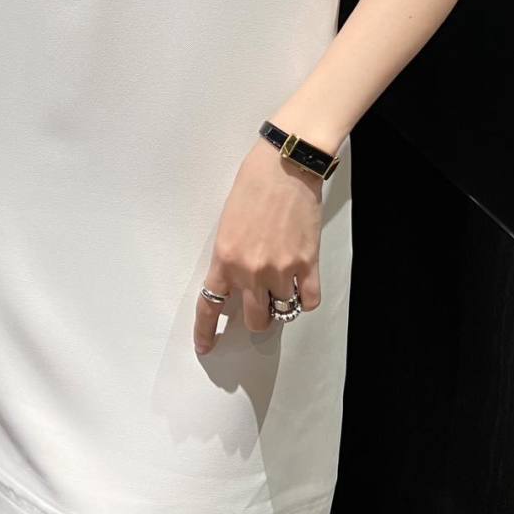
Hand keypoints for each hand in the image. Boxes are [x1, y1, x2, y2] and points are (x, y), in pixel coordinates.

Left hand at [194, 135, 322, 354]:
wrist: (285, 166)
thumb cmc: (253, 186)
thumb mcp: (228, 224)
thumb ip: (230, 256)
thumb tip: (238, 281)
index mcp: (224, 259)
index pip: (210, 307)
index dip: (206, 332)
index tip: (205, 347)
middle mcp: (250, 271)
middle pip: (254, 320)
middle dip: (257, 317)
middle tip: (261, 304)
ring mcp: (281, 270)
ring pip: (282, 311)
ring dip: (282, 305)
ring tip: (284, 289)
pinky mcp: (307, 264)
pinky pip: (308, 301)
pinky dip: (305, 298)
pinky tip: (302, 285)